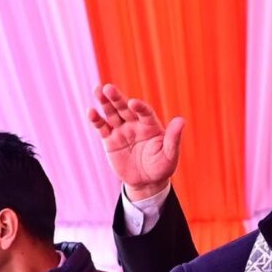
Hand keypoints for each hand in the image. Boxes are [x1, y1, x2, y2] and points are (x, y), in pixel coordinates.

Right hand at [89, 82, 185, 204]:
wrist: (146, 182)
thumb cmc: (161, 167)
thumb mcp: (170, 155)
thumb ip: (173, 138)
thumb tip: (181, 120)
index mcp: (150, 125)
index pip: (144, 112)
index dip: (139, 107)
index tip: (133, 103)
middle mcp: (135, 124)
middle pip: (125, 108)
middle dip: (116, 98)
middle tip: (108, 88)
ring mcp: (122, 130)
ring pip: (112, 113)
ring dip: (104, 102)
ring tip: (97, 89)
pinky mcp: (110, 140)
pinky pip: (102, 128)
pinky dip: (96, 120)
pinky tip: (90, 112)